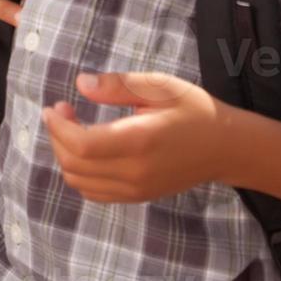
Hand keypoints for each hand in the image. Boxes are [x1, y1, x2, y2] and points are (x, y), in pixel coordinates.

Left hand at [43, 72, 239, 203]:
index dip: (58, 126)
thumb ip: (118, 85)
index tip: (54, 106)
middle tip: (63, 110)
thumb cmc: (193, 110)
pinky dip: (78, 172)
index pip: (82, 145)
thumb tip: (81, 83)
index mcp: (140, 141)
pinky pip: (92, 192)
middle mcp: (135, 172)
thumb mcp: (159, 86)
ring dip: (64, 154)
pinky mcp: (136, 196)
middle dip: (57, 135)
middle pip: (74, 163)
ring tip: (73, 127)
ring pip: (78, 180)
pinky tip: (86, 148)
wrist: (226, 147)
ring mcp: (136, 189)